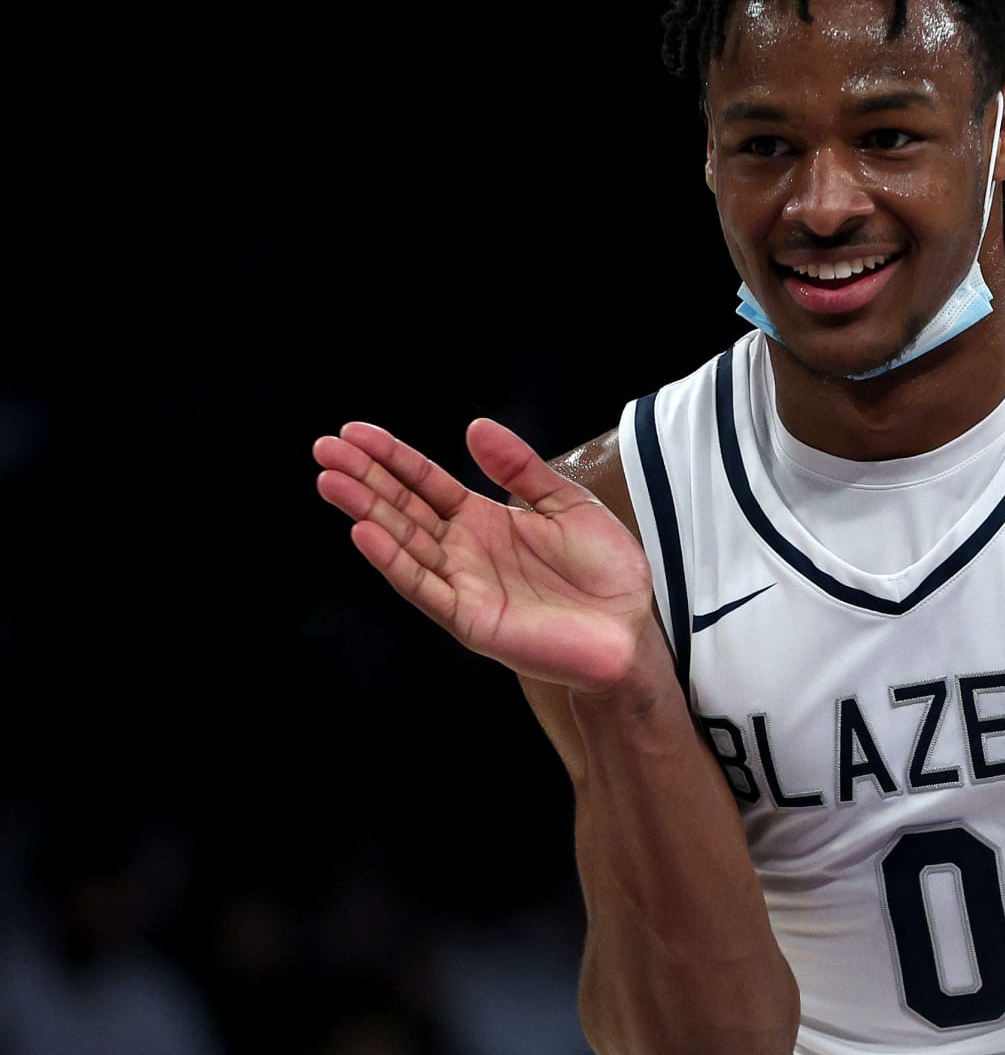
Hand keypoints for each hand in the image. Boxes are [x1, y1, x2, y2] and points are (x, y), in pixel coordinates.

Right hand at [313, 418, 656, 692]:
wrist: (631, 628)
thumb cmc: (605, 571)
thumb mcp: (567, 503)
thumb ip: (521, 467)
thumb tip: (475, 426)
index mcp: (485, 521)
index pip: (426, 483)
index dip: (392, 457)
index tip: (354, 432)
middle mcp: (465, 551)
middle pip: (404, 508)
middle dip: (364, 478)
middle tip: (325, 448)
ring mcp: (464, 584)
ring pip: (404, 543)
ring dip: (367, 512)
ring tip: (332, 481)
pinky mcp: (470, 618)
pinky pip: (425, 587)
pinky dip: (394, 562)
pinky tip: (365, 533)